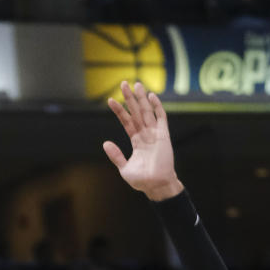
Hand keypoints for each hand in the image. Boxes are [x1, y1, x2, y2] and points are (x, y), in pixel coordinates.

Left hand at [103, 81, 182, 201]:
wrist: (156, 186)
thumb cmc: (142, 181)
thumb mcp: (124, 168)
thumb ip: (116, 155)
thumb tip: (105, 143)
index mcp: (137, 142)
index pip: (126, 122)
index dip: (119, 111)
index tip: (111, 100)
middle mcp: (145, 135)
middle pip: (137, 112)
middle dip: (130, 99)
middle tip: (124, 83)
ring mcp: (155, 134)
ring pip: (147, 112)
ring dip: (142, 98)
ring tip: (136, 84)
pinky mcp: (164, 135)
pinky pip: (161, 118)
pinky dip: (157, 107)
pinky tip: (152, 96)